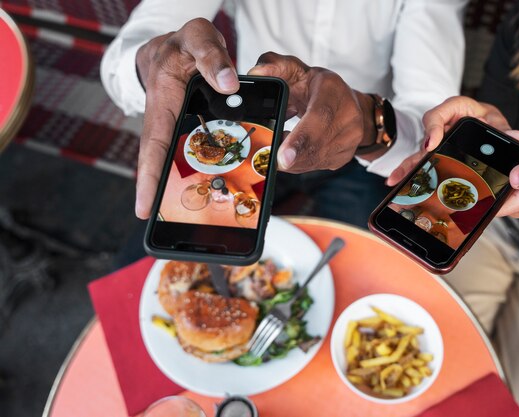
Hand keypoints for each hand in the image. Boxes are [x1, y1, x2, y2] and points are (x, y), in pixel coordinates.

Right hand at [134, 18, 237, 218]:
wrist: (176, 45)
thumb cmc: (186, 43)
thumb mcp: (198, 38)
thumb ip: (212, 56)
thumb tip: (229, 84)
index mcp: (163, 101)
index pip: (154, 145)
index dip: (148, 178)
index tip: (144, 208)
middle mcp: (164, 120)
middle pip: (161, 164)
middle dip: (160, 196)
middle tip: (166, 226)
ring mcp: (174, 130)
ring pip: (176, 164)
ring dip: (181, 190)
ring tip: (193, 220)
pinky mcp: (185, 133)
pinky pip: (190, 156)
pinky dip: (199, 173)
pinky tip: (214, 191)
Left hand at [248, 52, 378, 172]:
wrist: (346, 102)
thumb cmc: (316, 86)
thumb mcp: (295, 69)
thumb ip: (274, 66)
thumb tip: (255, 73)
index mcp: (333, 90)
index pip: (319, 117)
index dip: (301, 139)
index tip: (282, 156)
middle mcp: (348, 115)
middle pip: (318, 145)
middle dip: (292, 158)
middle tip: (270, 162)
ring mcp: (350, 138)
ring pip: (317, 159)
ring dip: (293, 162)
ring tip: (278, 151)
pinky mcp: (345, 155)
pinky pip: (318, 166)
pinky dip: (300, 164)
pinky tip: (292, 154)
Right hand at [386, 96, 518, 185]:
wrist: (490, 131)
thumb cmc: (492, 124)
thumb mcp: (500, 127)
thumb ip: (508, 134)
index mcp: (460, 109)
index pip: (442, 112)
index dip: (434, 126)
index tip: (433, 142)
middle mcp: (444, 123)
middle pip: (427, 135)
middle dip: (418, 152)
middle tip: (412, 166)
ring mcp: (437, 138)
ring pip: (421, 150)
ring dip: (408, 165)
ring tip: (396, 181)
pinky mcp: (435, 152)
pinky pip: (422, 161)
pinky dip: (411, 172)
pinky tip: (399, 183)